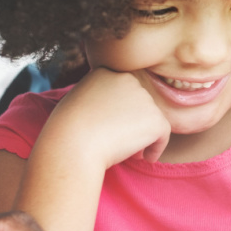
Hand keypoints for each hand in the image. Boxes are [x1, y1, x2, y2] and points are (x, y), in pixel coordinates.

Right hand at [46, 67, 170, 166]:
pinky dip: (156, 148)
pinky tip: (144, 158)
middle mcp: (127, 79)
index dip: (120, 112)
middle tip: (119, 141)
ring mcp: (144, 97)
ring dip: (143, 135)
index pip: (122, 91)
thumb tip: (116, 109)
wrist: (72, 145)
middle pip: (138, 104)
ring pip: (150, 119)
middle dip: (133, 123)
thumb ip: (98, 97)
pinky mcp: (156, 118)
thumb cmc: (67, 130)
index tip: (110, 129)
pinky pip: (163, 135)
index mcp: (106, 72)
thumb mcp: (77, 101)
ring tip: (126, 150)